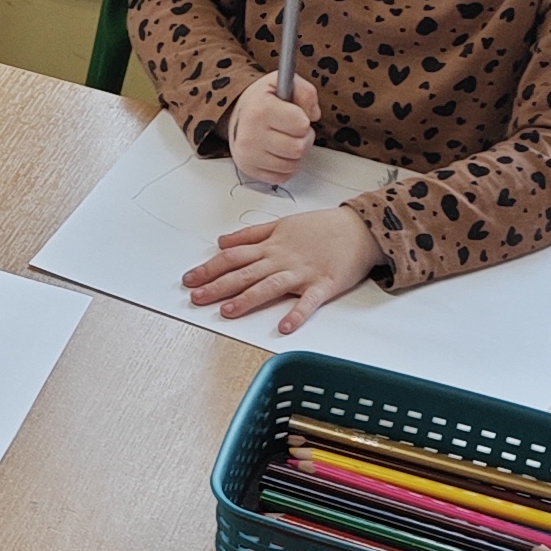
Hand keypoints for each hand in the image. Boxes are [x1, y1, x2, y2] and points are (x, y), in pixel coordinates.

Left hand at [182, 203, 378, 334]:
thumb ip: (251, 235)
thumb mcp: (282, 224)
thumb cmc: (322, 227)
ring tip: (228, 311)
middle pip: (245, 272)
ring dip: (248, 298)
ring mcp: (302, 272)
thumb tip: (222, 241)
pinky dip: (297, 314)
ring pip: (270, 285)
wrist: (360, 227)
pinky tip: (284, 327)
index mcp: (271, 246)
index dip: (210, 268)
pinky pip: (309, 301)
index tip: (189, 279)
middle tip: (196, 298)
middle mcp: (282, 259)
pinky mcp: (324, 284)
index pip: (234, 257)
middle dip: (218, 285)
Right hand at [225, 75, 315, 183]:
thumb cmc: (262, 100)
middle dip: (302, 139)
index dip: (303, 120)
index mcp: (260, 109)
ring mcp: (248, 155)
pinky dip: (285, 167)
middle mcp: (251, 134)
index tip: (294, 116)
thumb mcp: (282, 83)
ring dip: (294, 154)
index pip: (301, 125)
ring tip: (285, 140)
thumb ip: (305, 92)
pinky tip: (278, 153)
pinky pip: (282, 177)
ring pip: (292, 165)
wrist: (236, 114)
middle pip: (299, 148)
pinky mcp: (249, 170)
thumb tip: (314, 115)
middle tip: (292, 131)